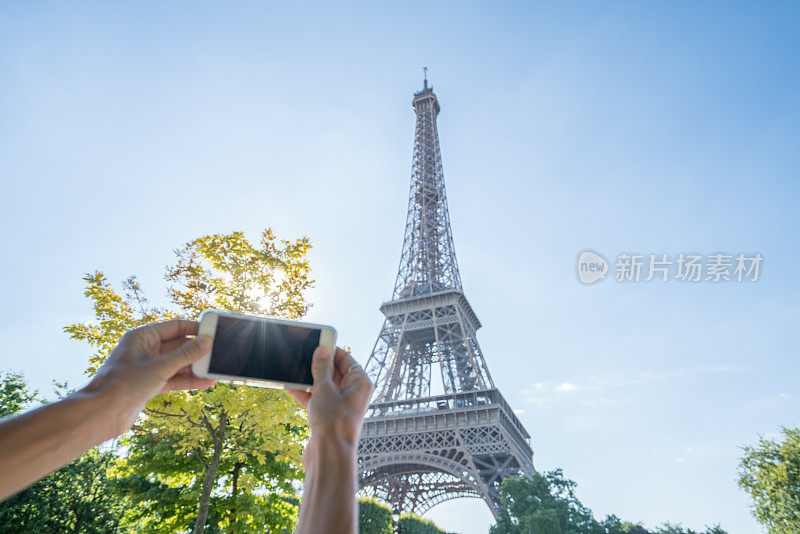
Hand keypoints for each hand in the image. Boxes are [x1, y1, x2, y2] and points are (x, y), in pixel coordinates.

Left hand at [81, 319, 215, 437]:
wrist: (101, 414)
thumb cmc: (123, 384)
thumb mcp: (160, 367)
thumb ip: (186, 354)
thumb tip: (207, 342)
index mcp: (142, 337)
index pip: (175, 326)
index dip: (194, 329)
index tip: (213, 332)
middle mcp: (145, 350)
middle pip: (178, 345)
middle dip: (197, 350)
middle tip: (218, 353)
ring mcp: (148, 368)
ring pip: (177, 364)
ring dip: (195, 367)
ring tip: (216, 369)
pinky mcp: (150, 385)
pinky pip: (174, 379)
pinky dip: (189, 380)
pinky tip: (206, 382)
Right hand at [288, 347, 372, 446]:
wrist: (328, 455)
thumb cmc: (333, 422)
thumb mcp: (324, 389)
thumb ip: (321, 368)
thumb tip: (322, 350)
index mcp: (360, 383)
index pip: (347, 358)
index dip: (331, 350)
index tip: (316, 342)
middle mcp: (353, 393)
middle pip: (334, 371)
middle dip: (317, 364)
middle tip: (302, 354)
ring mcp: (340, 405)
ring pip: (323, 385)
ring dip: (308, 379)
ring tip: (293, 368)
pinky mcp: (328, 416)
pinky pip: (316, 399)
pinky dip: (305, 393)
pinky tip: (289, 386)